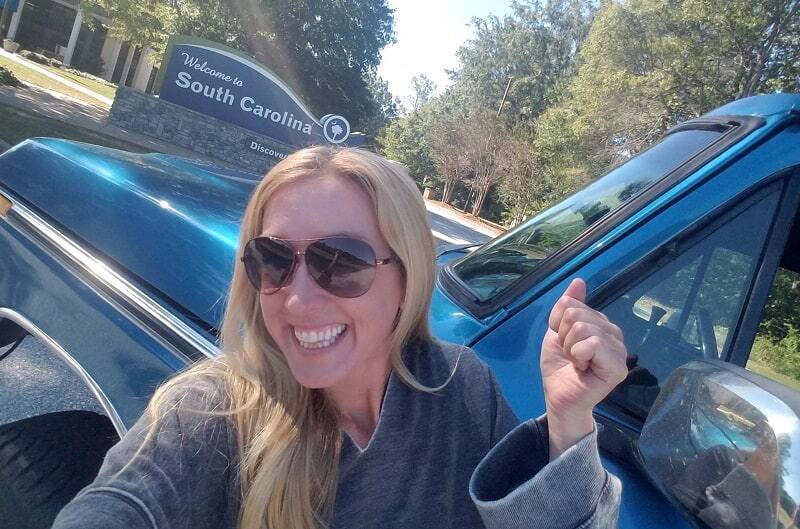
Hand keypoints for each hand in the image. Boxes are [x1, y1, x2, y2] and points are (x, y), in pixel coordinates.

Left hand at [541, 278, 627, 457]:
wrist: (558, 396)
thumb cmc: (559, 366)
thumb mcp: (557, 331)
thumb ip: (567, 306)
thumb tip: (579, 280)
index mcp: (601, 323)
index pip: (572, 305)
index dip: (558, 324)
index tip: (564, 343)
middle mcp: (614, 333)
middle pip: (576, 314)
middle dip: (564, 337)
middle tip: (571, 355)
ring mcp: (619, 349)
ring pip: (583, 327)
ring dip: (570, 348)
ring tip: (577, 362)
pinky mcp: (618, 366)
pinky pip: (592, 343)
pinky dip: (578, 355)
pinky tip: (583, 368)